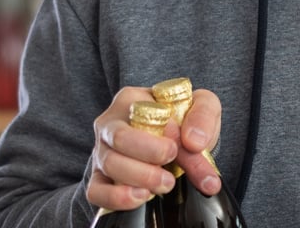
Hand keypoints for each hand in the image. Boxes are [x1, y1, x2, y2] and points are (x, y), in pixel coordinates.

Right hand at [86, 87, 223, 210]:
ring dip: (140, 180)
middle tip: (170, 176)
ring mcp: (103, 152)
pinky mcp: (100, 178)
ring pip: (109, 166)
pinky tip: (141, 197)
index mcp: (131, 100)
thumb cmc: (185, 118)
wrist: (181, 140)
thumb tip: (194, 142)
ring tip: (165, 185)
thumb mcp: (203, 105)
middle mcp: (111, 124)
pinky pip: (96, 191)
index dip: (155, 139)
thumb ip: (203, 117)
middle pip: (118, 141)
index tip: (176, 150)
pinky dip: (116, 198)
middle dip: (147, 162)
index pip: (136, 115)